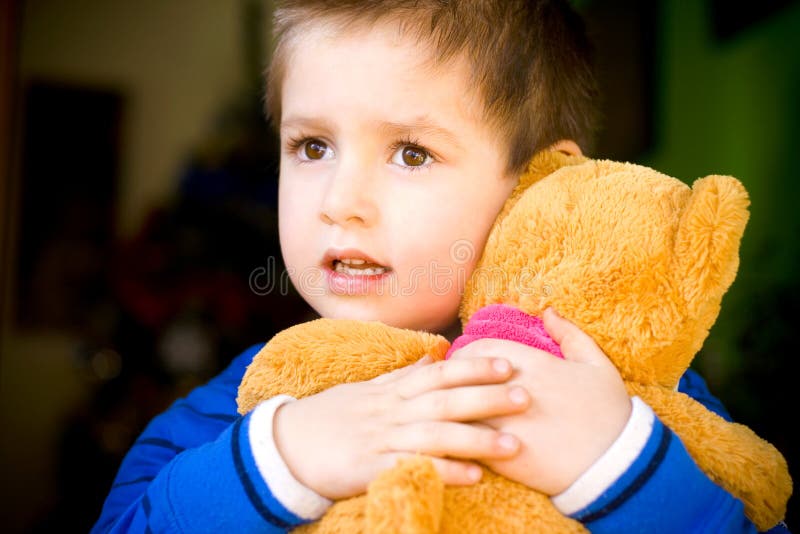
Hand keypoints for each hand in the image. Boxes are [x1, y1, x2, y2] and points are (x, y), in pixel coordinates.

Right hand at [272, 355, 530, 499]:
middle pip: (445, 400)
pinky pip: (412, 469)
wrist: (286, 445)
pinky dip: (443, 472)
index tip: (510, 361)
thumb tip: (434, 354)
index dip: (475, 366)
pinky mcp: (369, 469)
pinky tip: (472, 478)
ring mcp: (381, 439)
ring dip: (477, 439)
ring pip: (435, 435)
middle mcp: (391, 411)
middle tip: (527, 395)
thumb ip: (403, 375)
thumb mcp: (367, 389)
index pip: (439, 372)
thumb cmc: (332, 416)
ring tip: (514, 445)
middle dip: (488, 397)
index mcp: (392, 391)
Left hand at [451, 308, 631, 495]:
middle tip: (450, 388)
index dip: (465, 355)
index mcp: (531, 364)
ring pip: (456, 409)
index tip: (465, 364)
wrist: (616, 467)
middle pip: (459, 377)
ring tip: (447, 414)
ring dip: (448, 410)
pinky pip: (461, 442)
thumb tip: (548, 311)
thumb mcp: (597, 365)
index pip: (476, 349)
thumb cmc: (609, 413)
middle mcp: (510, 390)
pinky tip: (454, 441)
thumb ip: (570, 334)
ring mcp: (501, 423)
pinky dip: (454, 439)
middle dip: (451, 381)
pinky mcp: (498, 456)